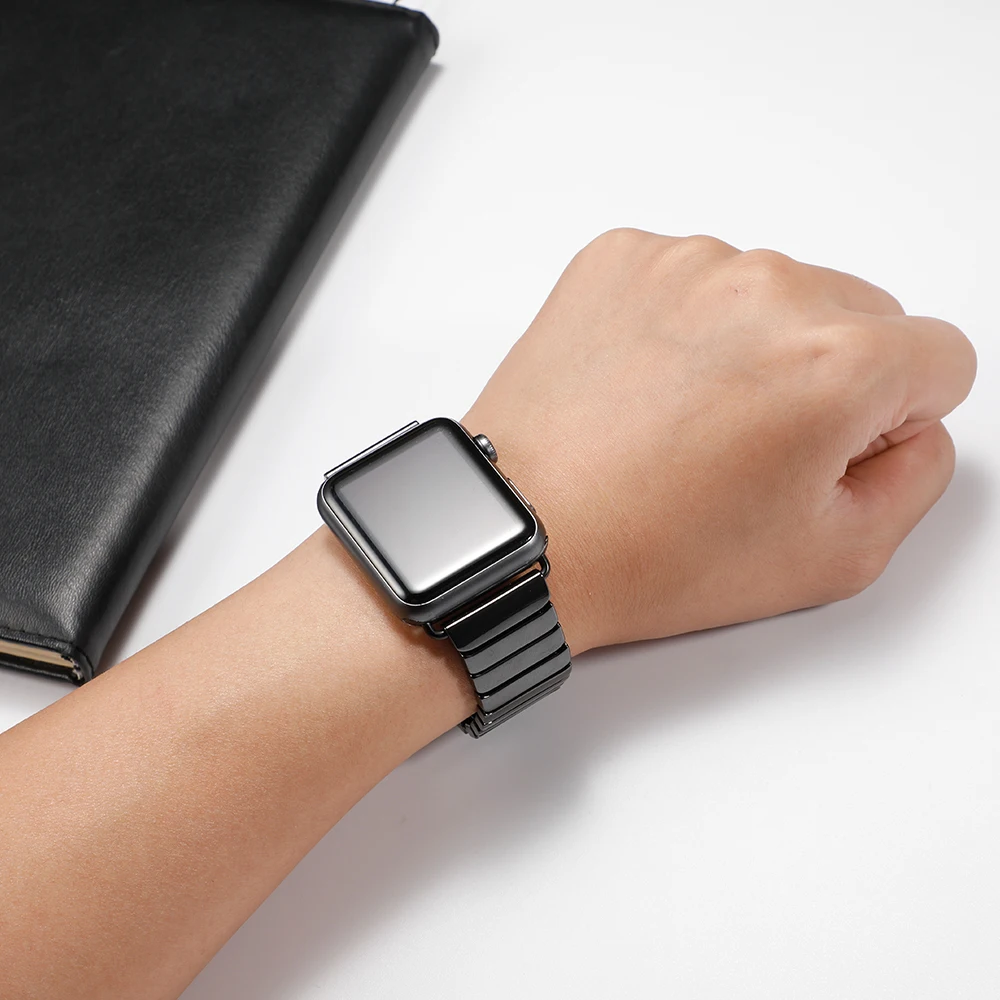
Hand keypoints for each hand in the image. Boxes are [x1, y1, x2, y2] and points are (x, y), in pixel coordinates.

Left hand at [465, 230, 976, 653]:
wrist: (523, 534)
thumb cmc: (648, 554)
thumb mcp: (831, 558)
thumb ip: (915, 478)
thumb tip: (912, 427)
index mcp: (837, 363)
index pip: (938, 358)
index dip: (891, 419)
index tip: (825, 452)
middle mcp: (766, 288)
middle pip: (859, 316)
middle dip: (827, 378)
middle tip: (747, 449)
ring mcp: (685, 264)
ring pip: (774, 292)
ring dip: (750, 348)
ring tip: (682, 424)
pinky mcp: (620, 259)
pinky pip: (693, 279)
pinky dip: (682, 326)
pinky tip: (643, 391)